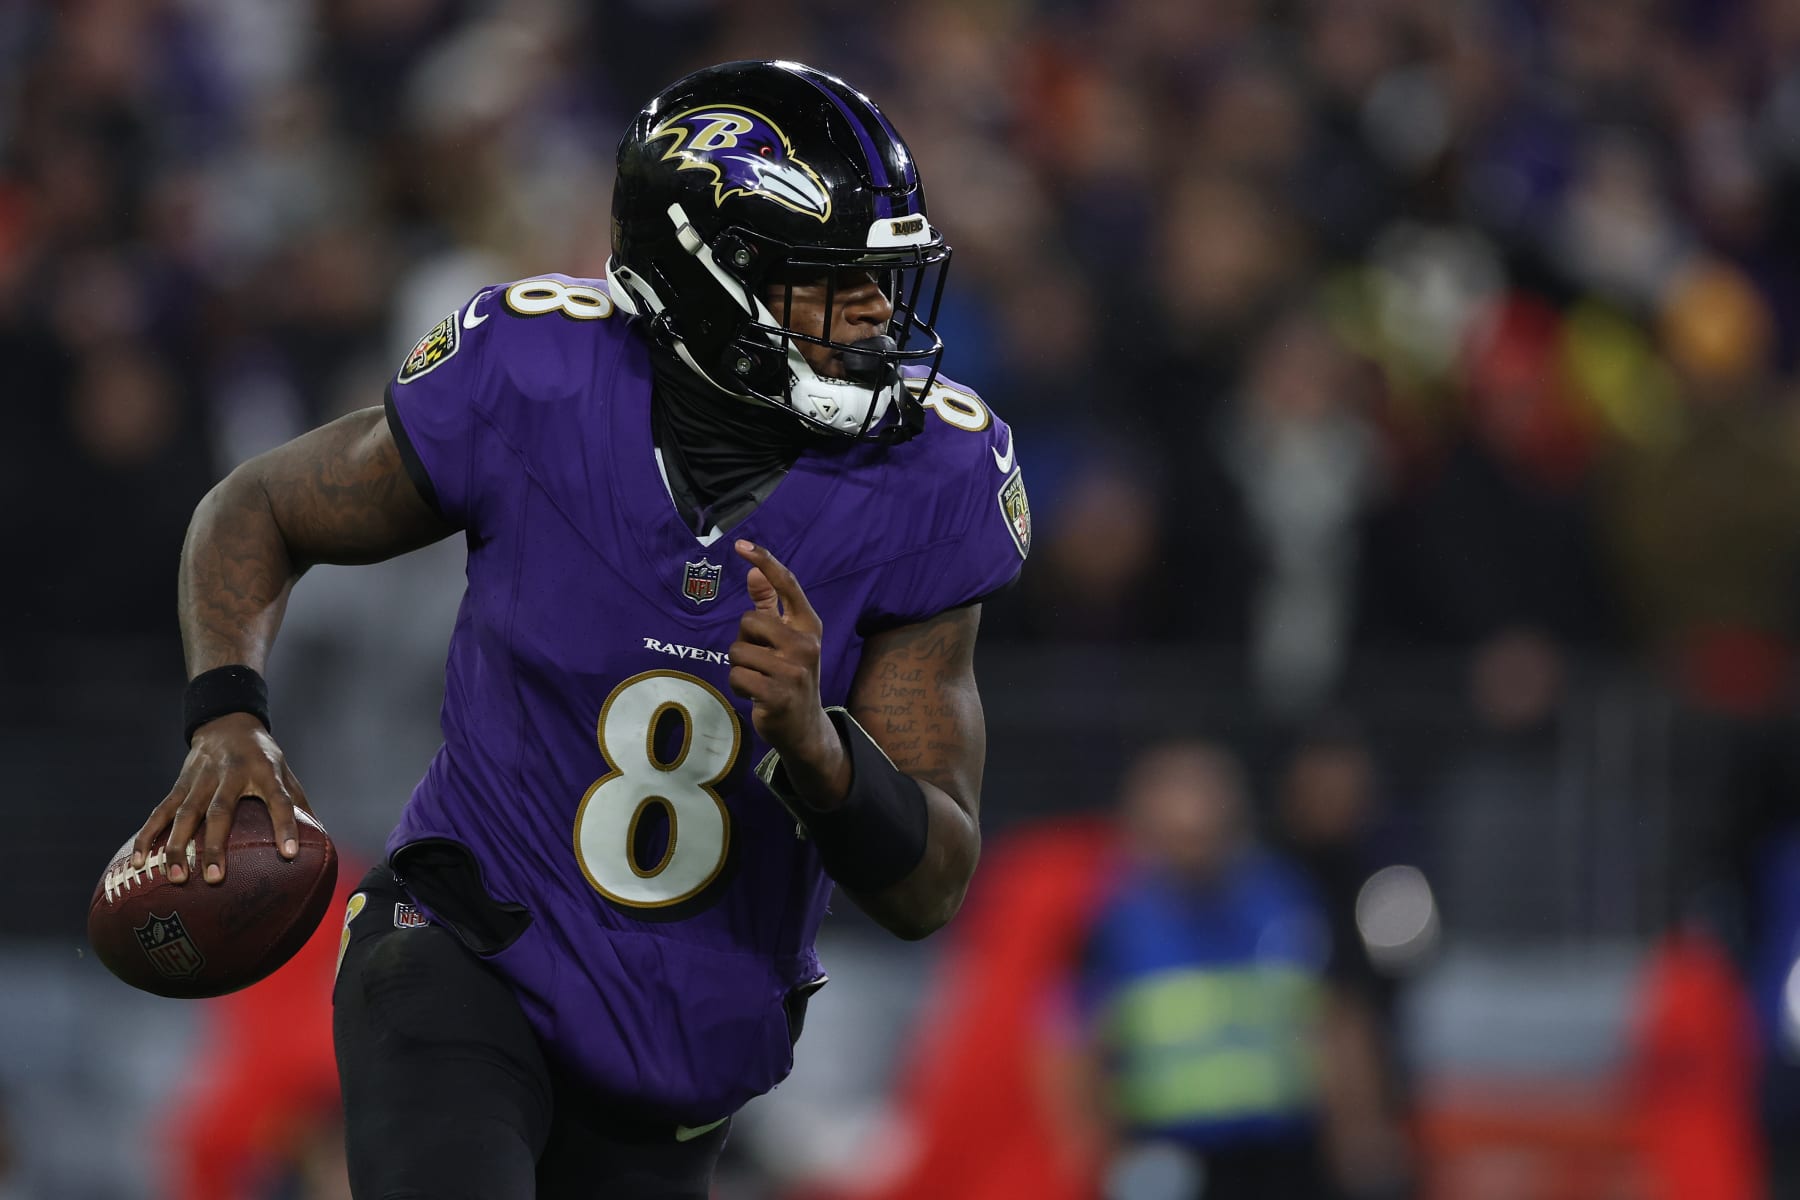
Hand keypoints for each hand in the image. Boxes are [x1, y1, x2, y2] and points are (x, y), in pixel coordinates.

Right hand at [130, 712, 309, 883]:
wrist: (227, 723)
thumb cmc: (264, 758)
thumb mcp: (286, 773)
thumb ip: (298, 805)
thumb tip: (321, 843)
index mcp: (264, 771)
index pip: (278, 799)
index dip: (285, 825)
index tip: (290, 853)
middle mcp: (230, 774)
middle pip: (220, 812)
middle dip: (214, 846)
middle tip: (214, 879)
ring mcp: (200, 779)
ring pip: (184, 814)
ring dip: (177, 846)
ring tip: (176, 878)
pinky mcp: (179, 785)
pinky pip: (160, 812)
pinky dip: (148, 836)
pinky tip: (141, 862)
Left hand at [727, 540, 848, 802]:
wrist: (805, 728)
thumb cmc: (791, 677)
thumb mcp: (786, 641)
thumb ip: (771, 606)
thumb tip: (752, 572)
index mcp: (809, 626)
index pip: (787, 585)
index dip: (765, 562)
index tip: (741, 545)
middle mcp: (805, 644)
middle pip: (750, 620)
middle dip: (744, 639)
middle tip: (760, 660)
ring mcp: (793, 670)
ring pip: (738, 650)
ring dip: (739, 666)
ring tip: (758, 679)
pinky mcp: (777, 694)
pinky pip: (737, 676)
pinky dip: (738, 686)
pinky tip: (754, 695)